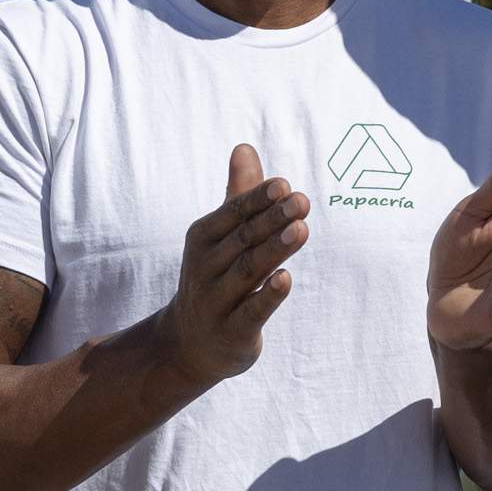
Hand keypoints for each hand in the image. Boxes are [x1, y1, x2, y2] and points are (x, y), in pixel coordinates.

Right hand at [162, 145, 309, 388]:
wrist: (189, 343)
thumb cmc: (216, 276)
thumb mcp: (222, 235)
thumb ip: (239, 193)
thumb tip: (245, 147)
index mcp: (203, 238)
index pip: (234, 214)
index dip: (259, 199)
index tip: (285, 185)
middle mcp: (206, 267)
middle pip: (243, 239)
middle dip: (272, 219)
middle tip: (302, 201)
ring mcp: (217, 301)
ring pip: (248, 272)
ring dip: (274, 250)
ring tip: (301, 230)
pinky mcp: (233, 331)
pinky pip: (251, 312)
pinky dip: (268, 296)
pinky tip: (286, 279)